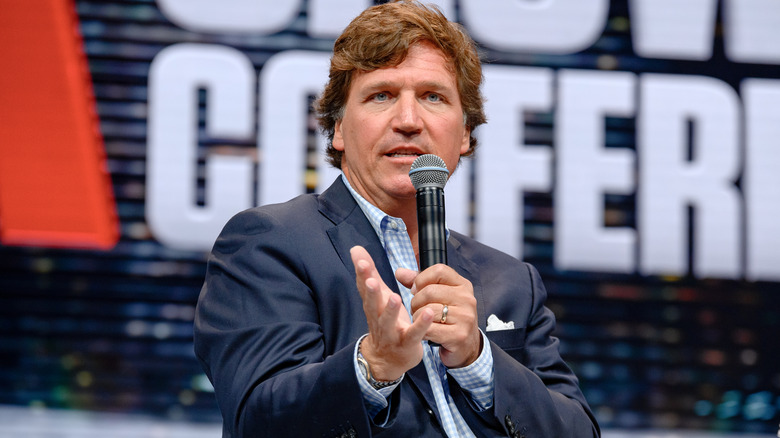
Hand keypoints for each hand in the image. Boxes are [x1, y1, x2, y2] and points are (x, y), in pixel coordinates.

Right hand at [350, 246, 433, 380]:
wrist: (386, 359)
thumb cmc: (384, 322)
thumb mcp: (376, 297)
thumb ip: (369, 274)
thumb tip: (355, 249)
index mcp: (373, 305)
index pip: (365, 288)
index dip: (363, 274)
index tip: (361, 260)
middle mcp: (378, 318)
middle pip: (373, 305)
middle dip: (372, 293)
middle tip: (371, 280)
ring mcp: (391, 333)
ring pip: (389, 322)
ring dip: (391, 310)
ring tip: (396, 297)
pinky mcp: (407, 343)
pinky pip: (414, 334)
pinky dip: (420, 324)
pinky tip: (427, 313)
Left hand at [397, 264, 481, 368]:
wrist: (466, 346)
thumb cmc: (449, 318)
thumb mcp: (439, 296)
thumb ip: (419, 282)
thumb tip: (399, 272)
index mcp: (462, 285)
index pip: (439, 271)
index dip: (421, 279)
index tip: (416, 289)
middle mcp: (466, 299)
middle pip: (430, 291)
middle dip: (416, 302)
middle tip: (416, 310)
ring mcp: (465, 317)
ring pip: (427, 311)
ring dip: (417, 318)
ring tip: (422, 321)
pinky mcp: (459, 335)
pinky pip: (429, 329)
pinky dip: (423, 331)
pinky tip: (426, 332)